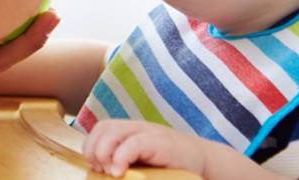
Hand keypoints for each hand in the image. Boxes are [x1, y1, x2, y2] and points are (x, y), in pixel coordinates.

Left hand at [82, 120, 277, 179]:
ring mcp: (150, 132)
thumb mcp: (144, 162)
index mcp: (132, 130)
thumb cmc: (174, 166)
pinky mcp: (161, 142)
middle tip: (99, 169)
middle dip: (94, 149)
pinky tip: (119, 171)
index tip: (94, 166)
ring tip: (108, 171)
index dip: (91, 145)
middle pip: (104, 128)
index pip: (101, 128)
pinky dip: (121, 157)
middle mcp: (139, 127)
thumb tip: (100, 171)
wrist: (207, 162)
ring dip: (104, 152)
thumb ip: (124, 160)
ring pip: (114, 132)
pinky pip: (134, 143)